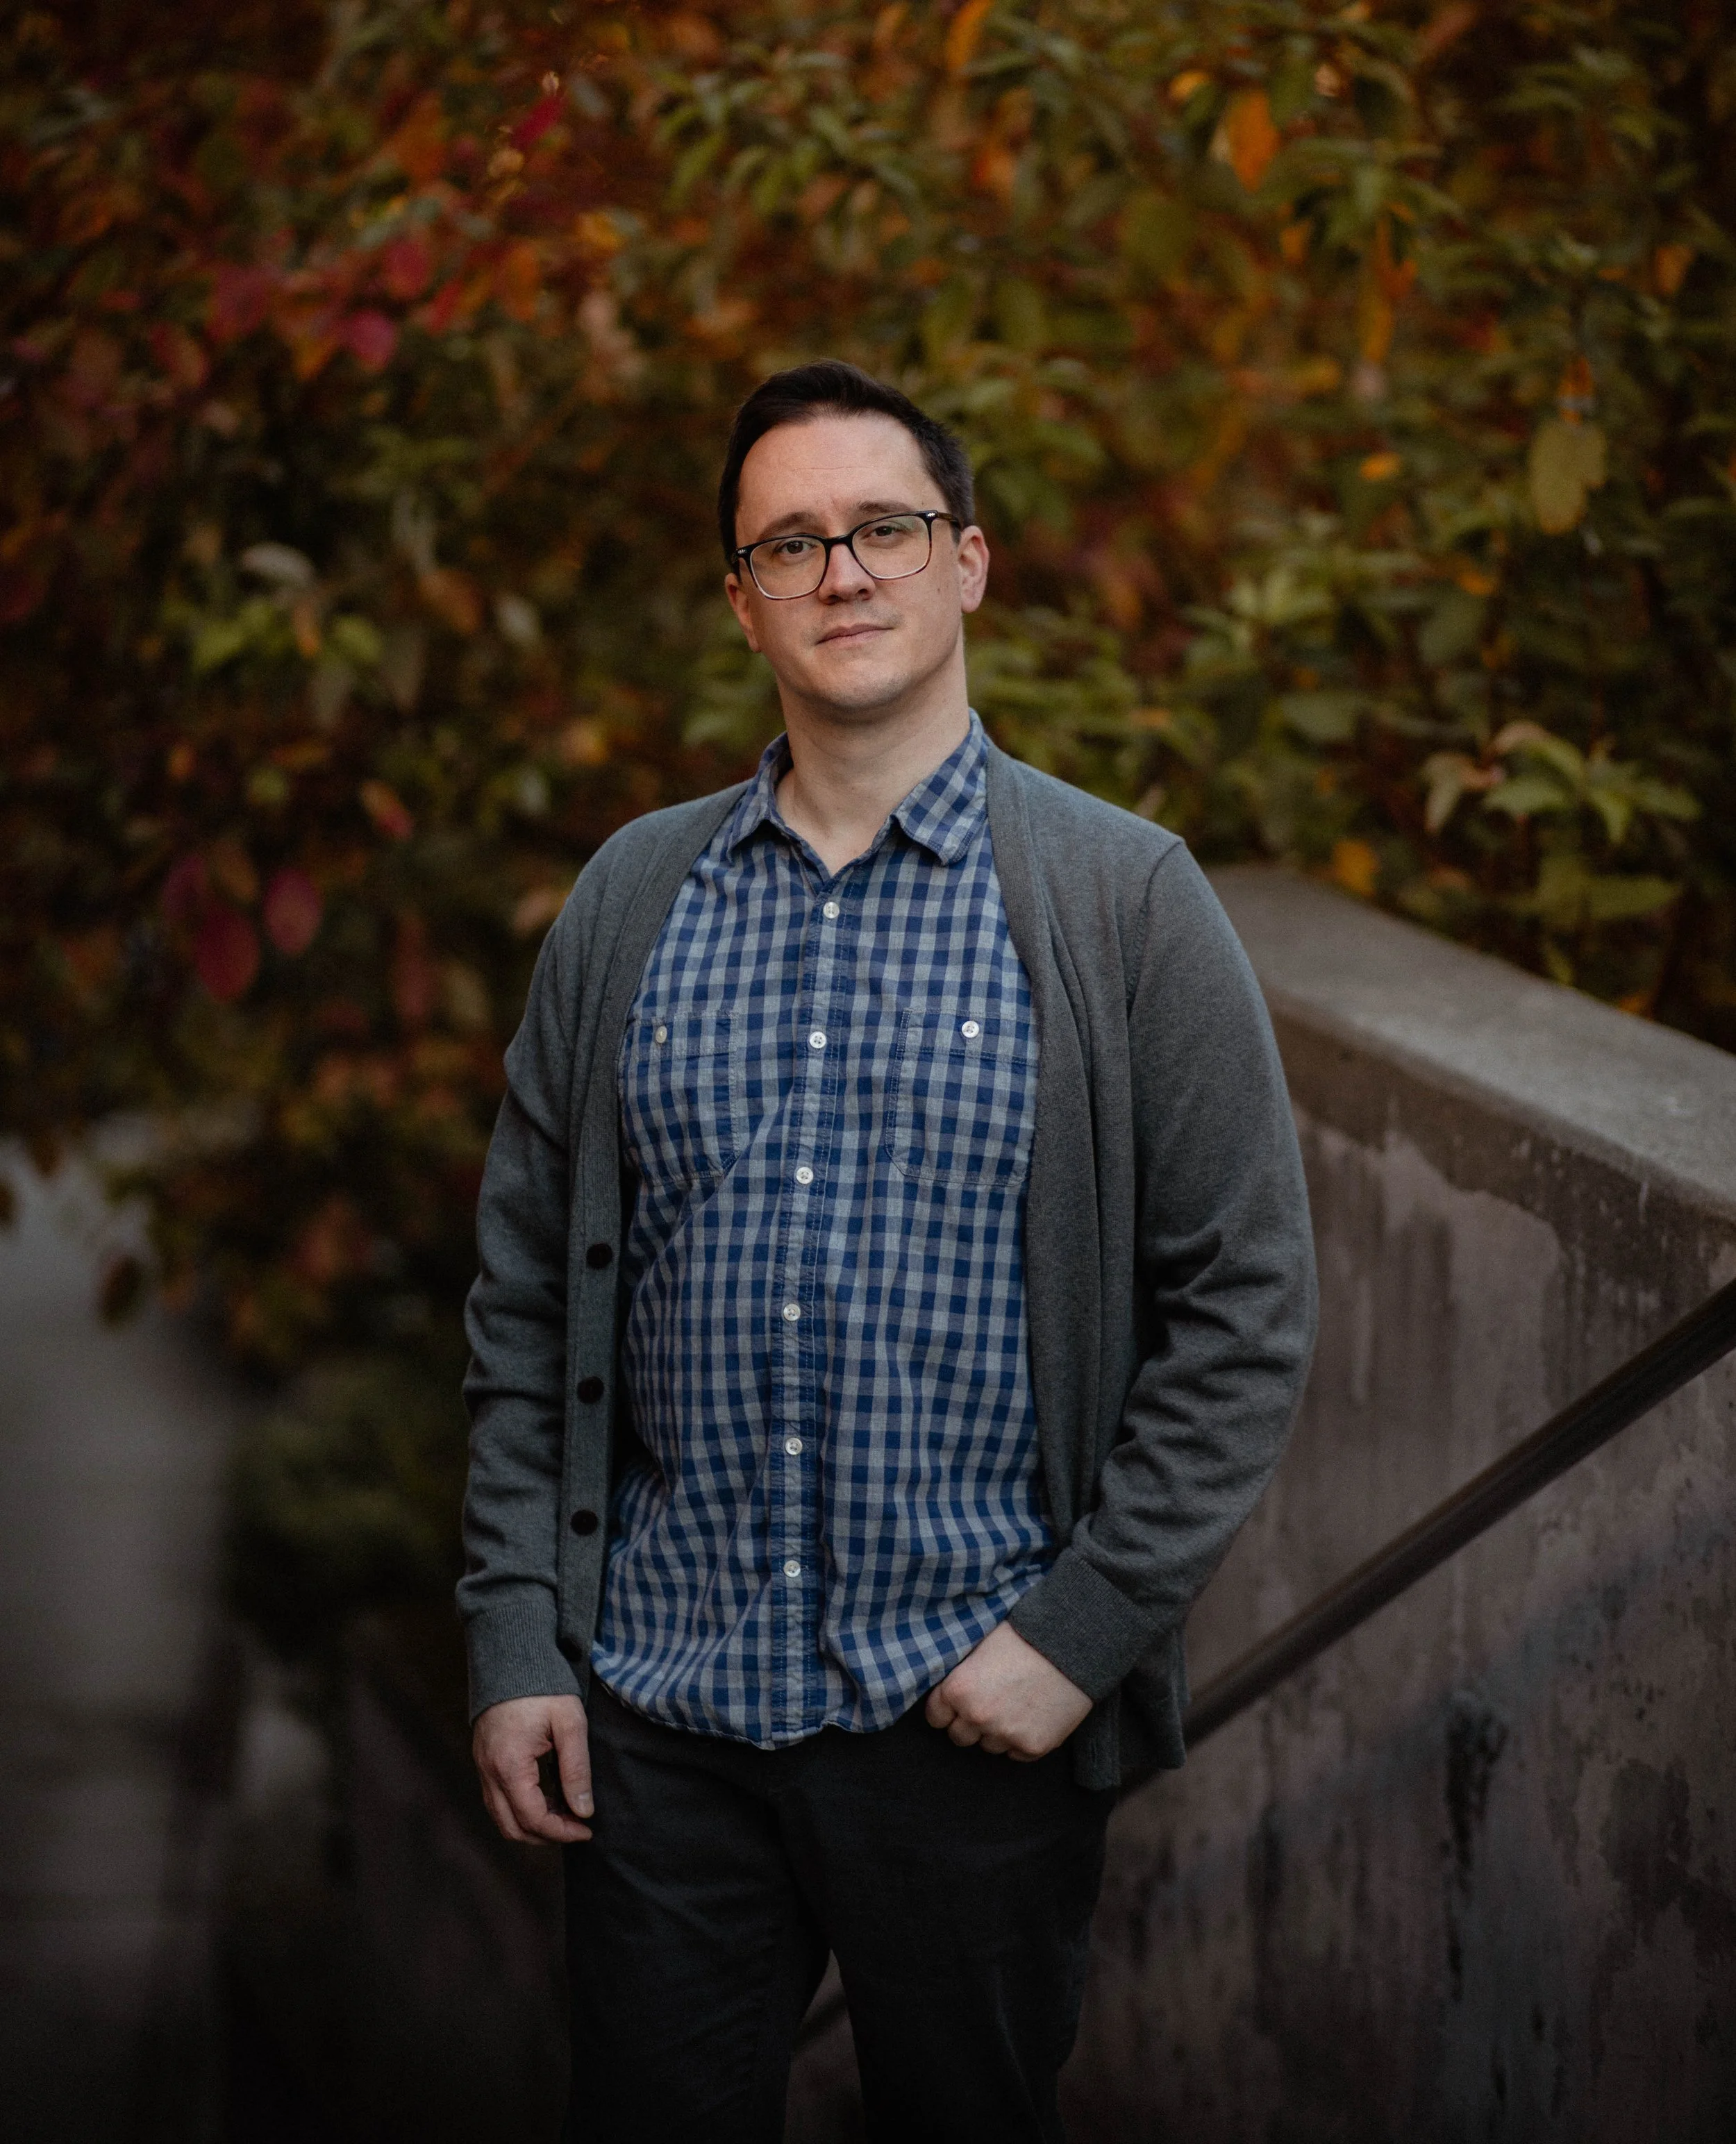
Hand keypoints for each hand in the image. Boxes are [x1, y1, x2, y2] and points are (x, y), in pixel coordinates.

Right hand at [472, 1693, 593, 1843]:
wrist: (512, 1656)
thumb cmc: (544, 1686)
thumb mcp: (570, 1723)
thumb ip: (576, 1769)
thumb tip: (584, 1811)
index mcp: (509, 1765)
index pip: (533, 1819)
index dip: (561, 1832)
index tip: (587, 1830)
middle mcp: (489, 1772)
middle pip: (512, 1828)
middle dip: (546, 1836)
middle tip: (576, 1827)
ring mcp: (482, 1767)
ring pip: (501, 1818)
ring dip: (531, 1825)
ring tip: (564, 1814)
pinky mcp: (483, 1760)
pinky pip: (497, 1800)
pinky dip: (519, 1810)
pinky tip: (546, 1798)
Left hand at [925, 1621, 1092, 1761]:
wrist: (1073, 1645)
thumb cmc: (1025, 1636)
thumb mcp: (981, 1645)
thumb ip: (961, 1672)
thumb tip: (947, 1686)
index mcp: (959, 1689)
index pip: (935, 1717)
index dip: (946, 1709)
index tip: (958, 1703)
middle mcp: (978, 1716)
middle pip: (959, 1737)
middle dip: (969, 1723)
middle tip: (990, 1703)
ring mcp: (1006, 1735)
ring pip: (988, 1747)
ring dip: (996, 1732)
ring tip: (1015, 1705)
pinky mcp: (1032, 1747)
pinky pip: (1015, 1754)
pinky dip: (1021, 1740)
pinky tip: (1032, 1716)